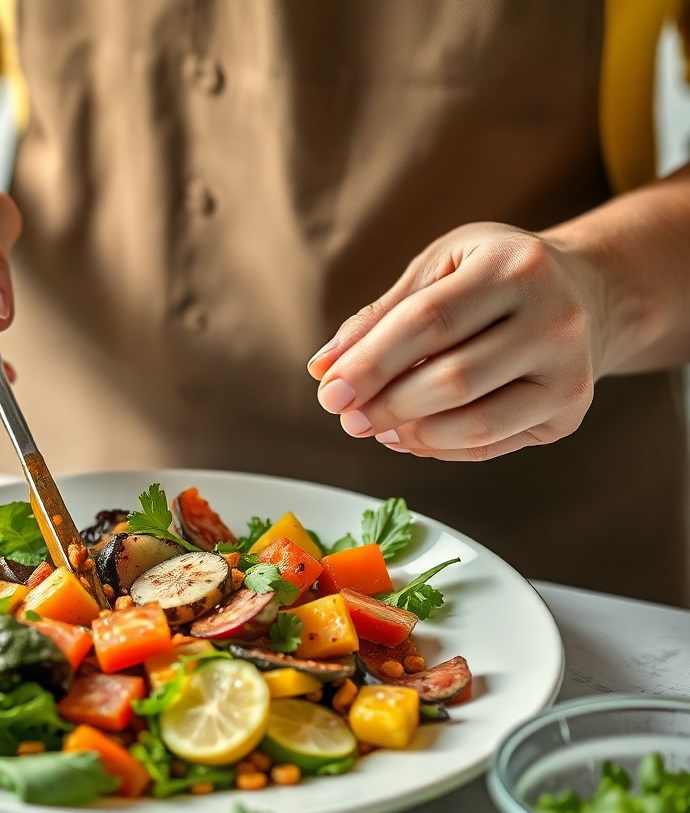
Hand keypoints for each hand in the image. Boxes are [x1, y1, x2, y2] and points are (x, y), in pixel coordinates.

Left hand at [307, 222, 610, 460]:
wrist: (586, 291)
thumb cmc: (496, 276)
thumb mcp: (440, 268)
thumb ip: (381, 315)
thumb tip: (324, 368)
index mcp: (516, 267)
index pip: (428, 322)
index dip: (370, 363)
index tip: (329, 390)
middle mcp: (556, 319)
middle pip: (452, 380)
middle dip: (386, 406)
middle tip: (348, 418)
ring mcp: (570, 371)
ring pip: (475, 424)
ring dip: (411, 435)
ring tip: (377, 428)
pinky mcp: (569, 413)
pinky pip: (491, 445)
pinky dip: (440, 448)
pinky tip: (411, 436)